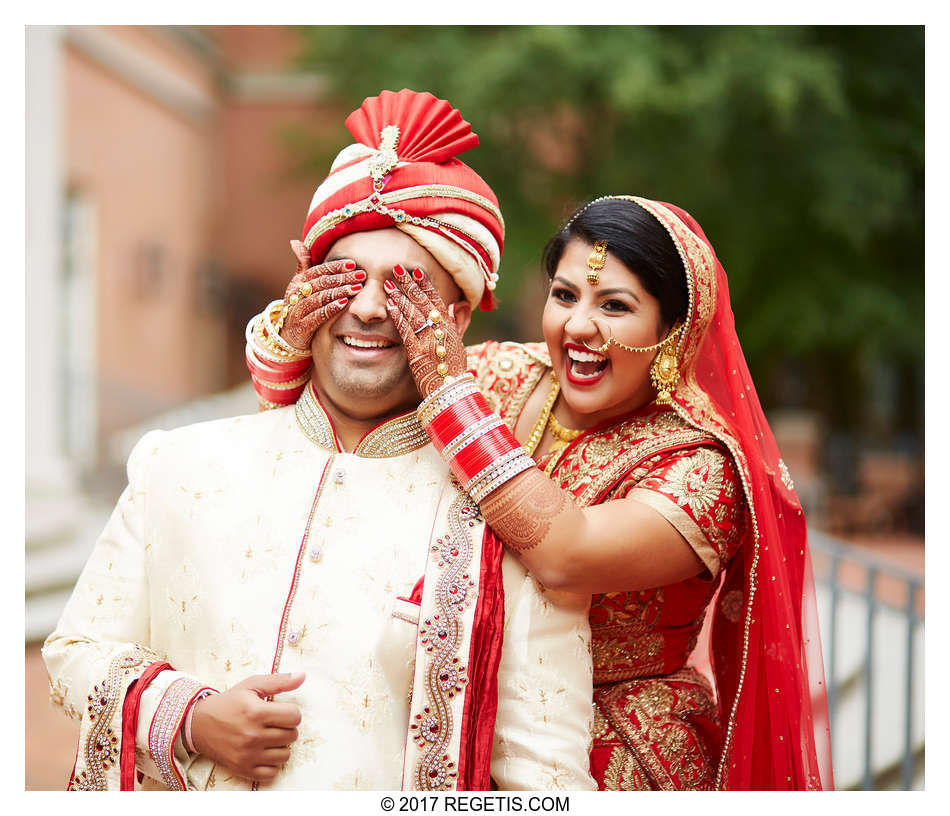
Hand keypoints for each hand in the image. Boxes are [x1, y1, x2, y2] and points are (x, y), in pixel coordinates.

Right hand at [190, 672, 304, 782]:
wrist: (199, 724)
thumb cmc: (229, 702)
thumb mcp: (252, 685)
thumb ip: (279, 681)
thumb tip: (302, 676)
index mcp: (256, 712)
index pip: (295, 717)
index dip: (291, 712)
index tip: (281, 712)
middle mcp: (252, 735)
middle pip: (292, 736)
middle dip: (286, 728)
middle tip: (273, 723)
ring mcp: (247, 755)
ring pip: (285, 755)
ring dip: (280, 745)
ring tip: (268, 737)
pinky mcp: (242, 769)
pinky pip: (272, 773)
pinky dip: (271, 763)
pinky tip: (263, 751)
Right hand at [279, 240, 365, 350]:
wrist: (286, 335)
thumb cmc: (298, 306)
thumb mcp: (299, 285)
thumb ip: (302, 265)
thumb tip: (295, 242)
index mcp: (298, 282)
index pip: (318, 271)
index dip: (335, 267)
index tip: (353, 264)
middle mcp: (296, 295)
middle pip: (321, 283)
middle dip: (343, 278)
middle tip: (361, 276)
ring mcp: (298, 311)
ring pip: (320, 298)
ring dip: (339, 292)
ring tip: (356, 288)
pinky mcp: (302, 327)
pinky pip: (318, 316)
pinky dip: (331, 309)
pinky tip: (344, 304)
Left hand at [384, 265, 467, 398]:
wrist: (450, 390)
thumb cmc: (454, 368)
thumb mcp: (460, 342)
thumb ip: (459, 322)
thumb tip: (458, 304)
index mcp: (450, 326)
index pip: (437, 299)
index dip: (426, 284)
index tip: (416, 271)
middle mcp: (440, 330)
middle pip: (423, 302)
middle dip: (409, 284)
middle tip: (397, 269)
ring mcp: (428, 340)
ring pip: (412, 313)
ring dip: (400, 297)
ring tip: (388, 284)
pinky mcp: (417, 352)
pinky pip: (406, 331)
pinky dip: (398, 317)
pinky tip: (389, 306)